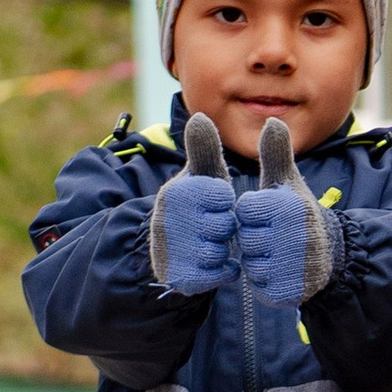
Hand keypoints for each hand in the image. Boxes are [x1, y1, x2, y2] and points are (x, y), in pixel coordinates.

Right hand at [149, 111, 241, 295]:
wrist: (174, 251)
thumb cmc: (197, 207)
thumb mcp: (202, 177)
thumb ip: (204, 149)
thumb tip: (199, 115)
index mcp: (175, 192)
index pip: (220, 194)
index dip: (225, 201)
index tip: (217, 201)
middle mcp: (166, 220)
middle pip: (221, 225)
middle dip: (225, 227)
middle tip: (216, 226)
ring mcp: (169, 250)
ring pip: (215, 252)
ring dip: (223, 250)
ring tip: (216, 243)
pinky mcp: (176, 276)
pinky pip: (212, 276)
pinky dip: (223, 271)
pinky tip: (220, 263)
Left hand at [232, 115, 336, 320]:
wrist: (331, 256)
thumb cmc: (299, 215)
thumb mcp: (289, 183)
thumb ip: (276, 153)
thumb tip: (273, 120)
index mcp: (290, 206)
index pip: (246, 210)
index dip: (253, 214)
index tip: (271, 216)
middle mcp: (295, 236)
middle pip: (247, 238)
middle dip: (256, 239)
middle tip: (276, 237)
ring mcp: (295, 267)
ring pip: (252, 265)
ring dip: (260, 261)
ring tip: (279, 254)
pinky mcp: (292, 291)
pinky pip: (261, 287)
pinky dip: (267, 282)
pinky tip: (281, 272)